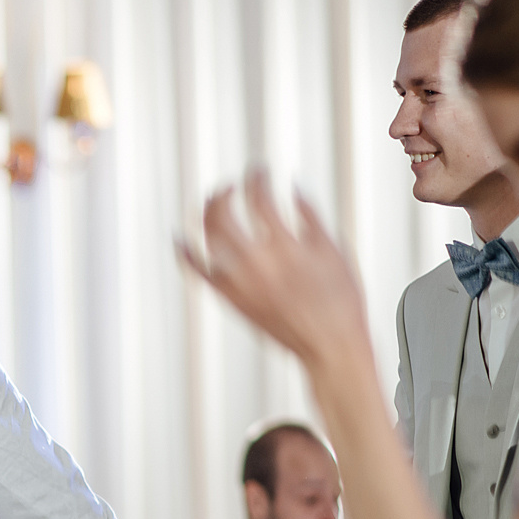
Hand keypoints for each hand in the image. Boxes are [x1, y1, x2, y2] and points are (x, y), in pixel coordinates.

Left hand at [179, 172, 373, 373]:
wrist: (329, 346)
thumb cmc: (339, 302)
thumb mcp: (334, 250)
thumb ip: (310, 215)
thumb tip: (293, 188)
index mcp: (285, 247)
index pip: (258, 198)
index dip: (256, 178)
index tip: (259, 171)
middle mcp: (256, 263)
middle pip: (222, 214)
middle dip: (224, 192)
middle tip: (231, 185)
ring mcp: (238, 282)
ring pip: (207, 239)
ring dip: (206, 214)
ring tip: (213, 203)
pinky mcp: (229, 299)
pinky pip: (198, 273)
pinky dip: (186, 254)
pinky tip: (180, 238)